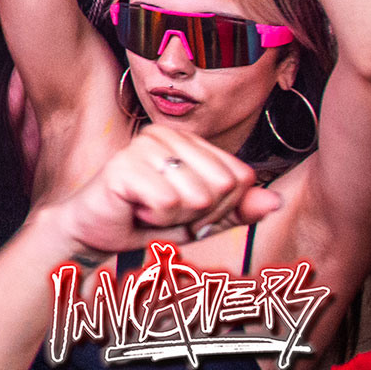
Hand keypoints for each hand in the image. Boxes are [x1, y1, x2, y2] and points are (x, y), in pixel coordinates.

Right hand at [50, 124, 278, 257]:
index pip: (240, 176)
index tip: (188, 210)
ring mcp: (143, 147)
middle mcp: (165, 135)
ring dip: (176, 219)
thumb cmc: (146, 222)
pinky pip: (169, 204)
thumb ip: (238, 209)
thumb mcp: (202, 220)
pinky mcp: (124, 166)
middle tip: (166, 212)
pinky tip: (135, 210)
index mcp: (186, 140)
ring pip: (198, 196)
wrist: (94, 234)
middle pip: (223, 185)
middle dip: (200, 214)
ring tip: (148, 211)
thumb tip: (276, 201)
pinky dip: (156, 220)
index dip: (222, 207)